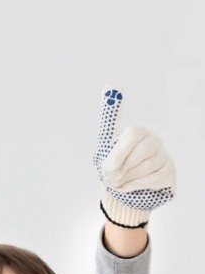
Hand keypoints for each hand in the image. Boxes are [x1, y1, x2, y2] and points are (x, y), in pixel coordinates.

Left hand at [94, 87, 174, 227]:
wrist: (120, 188)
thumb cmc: (112, 164)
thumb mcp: (104, 143)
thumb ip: (107, 117)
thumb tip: (110, 85)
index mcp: (137, 132)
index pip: (134, 134)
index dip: (119, 152)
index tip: (107, 166)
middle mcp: (154, 141)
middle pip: (143, 152)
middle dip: (122, 168)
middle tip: (109, 177)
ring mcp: (164, 156)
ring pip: (147, 167)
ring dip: (126, 178)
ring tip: (115, 182)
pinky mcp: (169, 172)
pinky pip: (153, 179)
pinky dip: (134, 186)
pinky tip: (124, 187)